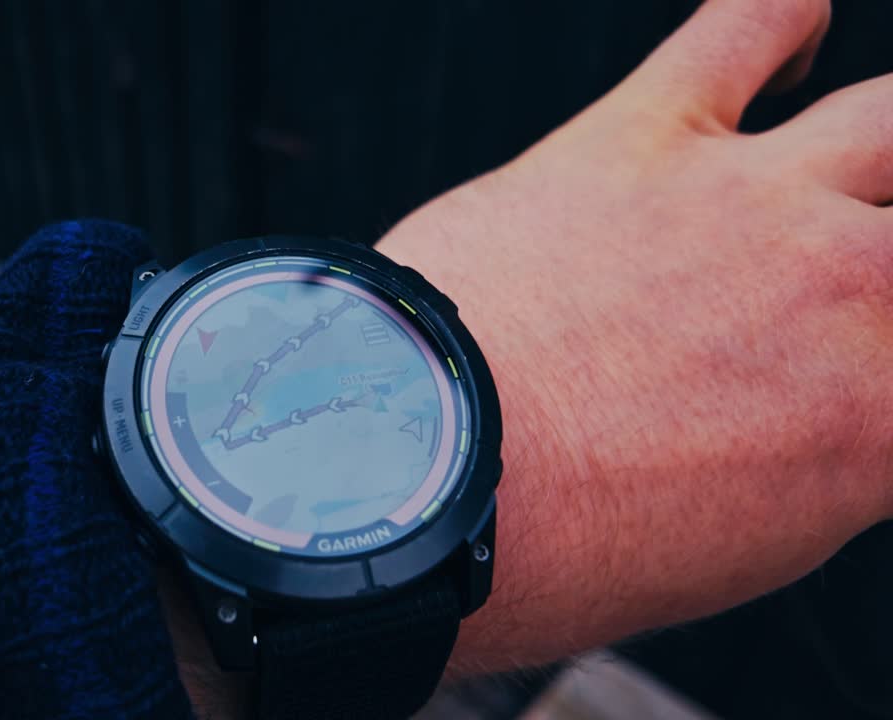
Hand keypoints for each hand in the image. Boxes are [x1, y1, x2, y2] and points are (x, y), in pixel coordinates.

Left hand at [177, 0, 892, 711]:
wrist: (422, 480)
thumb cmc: (546, 544)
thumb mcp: (729, 551)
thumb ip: (810, 464)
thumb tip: (819, 423)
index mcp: (878, 424)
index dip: (892, 372)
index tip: (865, 364)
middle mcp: (844, 293)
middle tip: (867, 275)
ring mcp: (749, 200)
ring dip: (888, 141)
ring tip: (870, 155)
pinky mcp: (642, 136)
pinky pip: (745, 30)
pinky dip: (781, 19)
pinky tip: (796, 31)